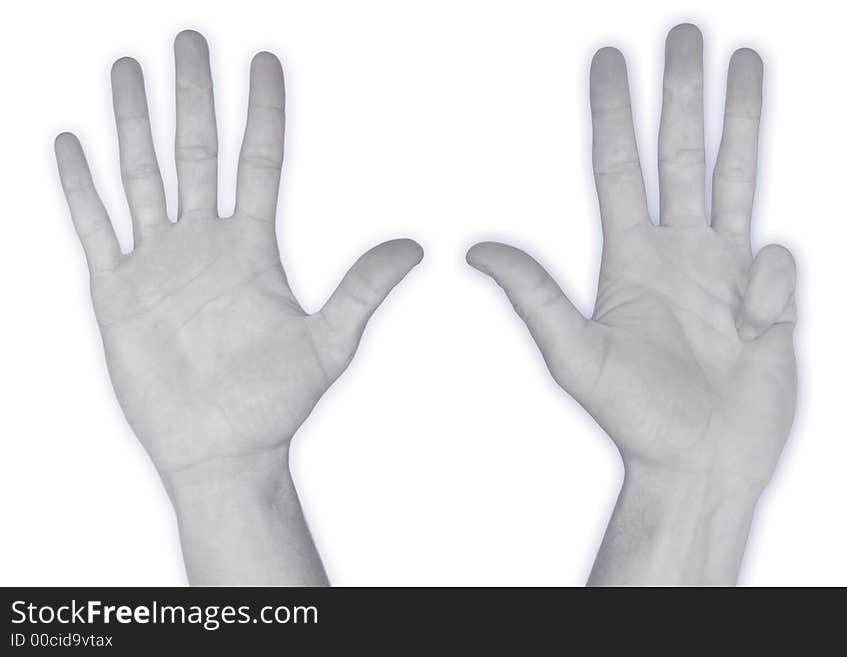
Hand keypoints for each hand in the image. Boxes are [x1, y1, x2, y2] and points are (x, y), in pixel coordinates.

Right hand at [55, 31, 421, 583]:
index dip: (262, 111)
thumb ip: (363, 289)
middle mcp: (205, 244)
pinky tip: (71, 143)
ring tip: (126, 68)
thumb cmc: (276, 403)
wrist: (222, 450)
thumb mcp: (329, 342)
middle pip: (195, 151)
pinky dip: (80, 188)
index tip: (264, 60)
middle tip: (189, 39)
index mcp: (254, 248)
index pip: (259, 161)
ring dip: (133, 122)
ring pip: (141, 175)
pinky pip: (95, 227)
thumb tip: (416, 247)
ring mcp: (158, 264)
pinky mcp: (117, 293)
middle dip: (192, 95)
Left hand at [467, 24, 795, 583]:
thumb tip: (475, 247)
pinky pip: (780, 264)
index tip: (609, 57)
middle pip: (681, 154)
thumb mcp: (574, 354)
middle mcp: (676, 253)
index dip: (612, 112)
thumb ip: (532, 296)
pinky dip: (771, 289)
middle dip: (682, 92)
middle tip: (685, 32)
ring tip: (747, 61)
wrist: (700, 465)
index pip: (618, 167)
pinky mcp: (768, 299)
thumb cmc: (634, 419)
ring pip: (736, 176)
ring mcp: (724, 272)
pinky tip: (755, 331)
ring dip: (741, 118)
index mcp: (628, 259)